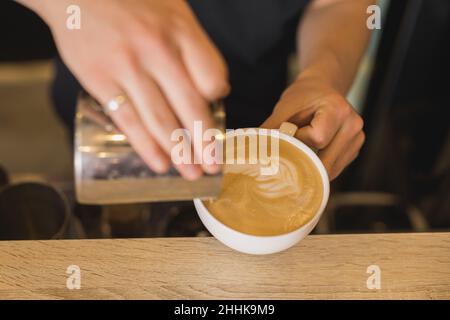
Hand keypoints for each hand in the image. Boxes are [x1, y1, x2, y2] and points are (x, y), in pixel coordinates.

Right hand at [33, 0, 228, 179]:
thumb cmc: (132, 2)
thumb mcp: (173, 10)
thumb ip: (195, 48)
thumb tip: (217, 90)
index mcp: (180, 30)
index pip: (211, 76)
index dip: (217, 98)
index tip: (217, 110)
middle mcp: (156, 49)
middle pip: (190, 106)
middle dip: (205, 142)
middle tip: (213, 166)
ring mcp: (127, 66)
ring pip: (160, 119)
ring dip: (179, 153)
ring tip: (192, 173)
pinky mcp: (99, 80)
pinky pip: (128, 120)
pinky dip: (146, 146)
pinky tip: (160, 164)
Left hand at [262, 75, 364, 179]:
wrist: (323, 88)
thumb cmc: (303, 97)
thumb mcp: (285, 108)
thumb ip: (271, 129)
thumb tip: (251, 149)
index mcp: (338, 110)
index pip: (317, 138)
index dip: (299, 140)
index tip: (289, 134)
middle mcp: (353, 125)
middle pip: (326, 160)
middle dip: (305, 162)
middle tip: (287, 160)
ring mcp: (357, 139)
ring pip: (331, 169)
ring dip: (312, 168)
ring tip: (300, 156)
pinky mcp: (354, 150)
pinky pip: (335, 169)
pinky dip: (319, 168)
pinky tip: (310, 159)